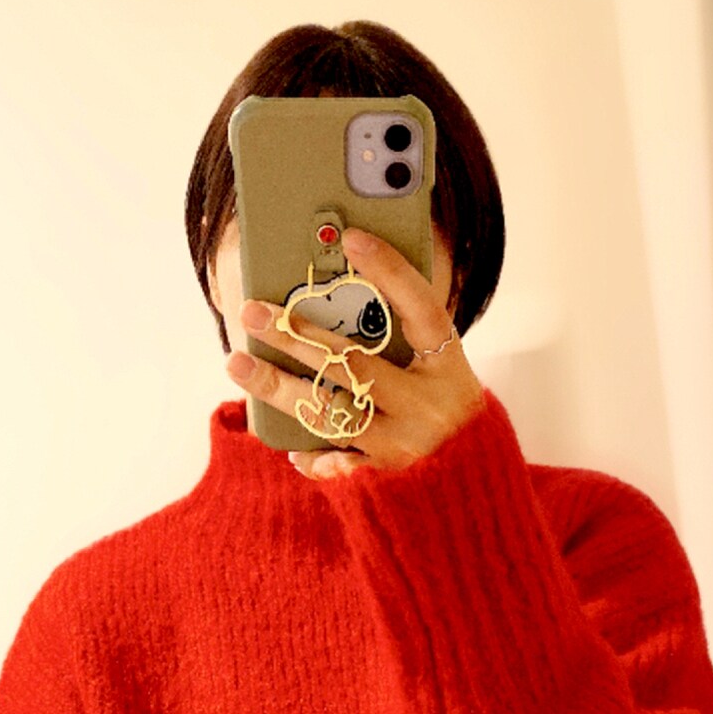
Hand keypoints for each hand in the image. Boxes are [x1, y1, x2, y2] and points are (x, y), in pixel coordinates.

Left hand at [224, 227, 485, 479]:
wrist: (473, 475)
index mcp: (447, 364)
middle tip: (253, 312)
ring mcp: (406, 443)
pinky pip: (337, 463)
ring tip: (239, 363)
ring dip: (279, 388)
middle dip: (297, 336)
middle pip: (355, 365)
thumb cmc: (442, 403)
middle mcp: (428, 405)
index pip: (420, 308)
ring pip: (332, 413)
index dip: (389, 271)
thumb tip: (340, 282)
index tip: (352, 238)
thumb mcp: (436, 364)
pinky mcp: (385, 475)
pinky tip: (290, 447)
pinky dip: (312, 456)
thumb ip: (398, 333)